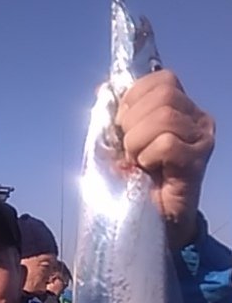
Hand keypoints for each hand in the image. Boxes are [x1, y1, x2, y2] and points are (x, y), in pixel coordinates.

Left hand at [116, 70, 214, 247]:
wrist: (153, 223)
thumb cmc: (137, 184)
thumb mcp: (121, 144)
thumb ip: (117, 116)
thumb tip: (102, 88)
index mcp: (181, 107)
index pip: (161, 79)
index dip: (134, 99)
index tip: (122, 126)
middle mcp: (197, 119)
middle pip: (163, 94)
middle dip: (133, 121)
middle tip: (129, 149)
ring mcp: (201, 139)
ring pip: (164, 117)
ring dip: (138, 141)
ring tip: (137, 161)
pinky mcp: (197, 161)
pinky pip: (167, 143)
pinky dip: (148, 156)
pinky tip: (148, 170)